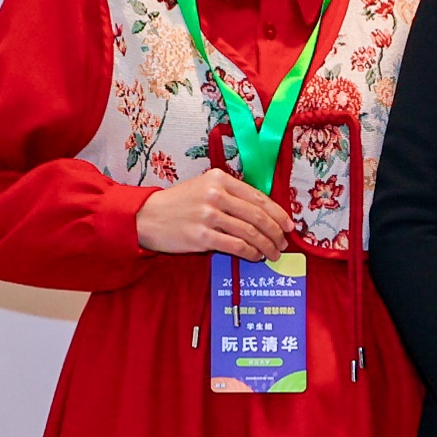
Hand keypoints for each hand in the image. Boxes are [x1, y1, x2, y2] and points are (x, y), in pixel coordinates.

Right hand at [134, 170, 292, 258]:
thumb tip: (265, 214)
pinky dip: (250, 253)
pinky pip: (235, 246)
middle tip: (283, 243)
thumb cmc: (180, 204)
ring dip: (266, 245)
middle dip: (275, 232)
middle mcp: (215, 194)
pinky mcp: (201, 236)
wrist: (147, 217)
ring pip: (250, 232)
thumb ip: (232, 195)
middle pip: (257, 215)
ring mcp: (208, 215)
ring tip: (273, 254)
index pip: (258, 197)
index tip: (289, 225)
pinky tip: (255, 257)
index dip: (278, 213)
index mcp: (220, 178)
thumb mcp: (205, 188)